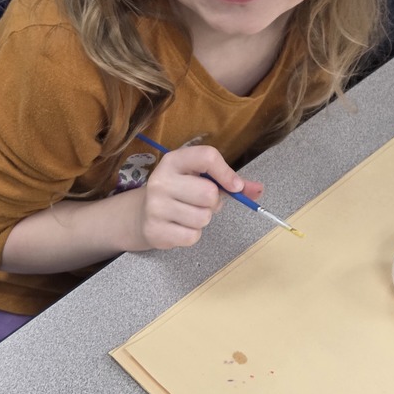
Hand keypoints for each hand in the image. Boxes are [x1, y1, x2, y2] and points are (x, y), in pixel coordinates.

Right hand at [0, 145, 262, 272]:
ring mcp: (155, 206)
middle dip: (213, 203)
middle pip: (210, 194)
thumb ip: (230, 182)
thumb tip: (257, 190)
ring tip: (187, 214)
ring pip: (203, 218)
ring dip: (202, 220)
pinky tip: (178, 227)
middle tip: (201, 203)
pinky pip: (192, 236)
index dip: (227, 173)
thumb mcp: (198, 179)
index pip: (207, 157)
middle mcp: (162, 180)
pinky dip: (191, 235)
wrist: (136, 216)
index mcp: (174, 161)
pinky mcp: (155, 230)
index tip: (235, 186)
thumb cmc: (177, 193)